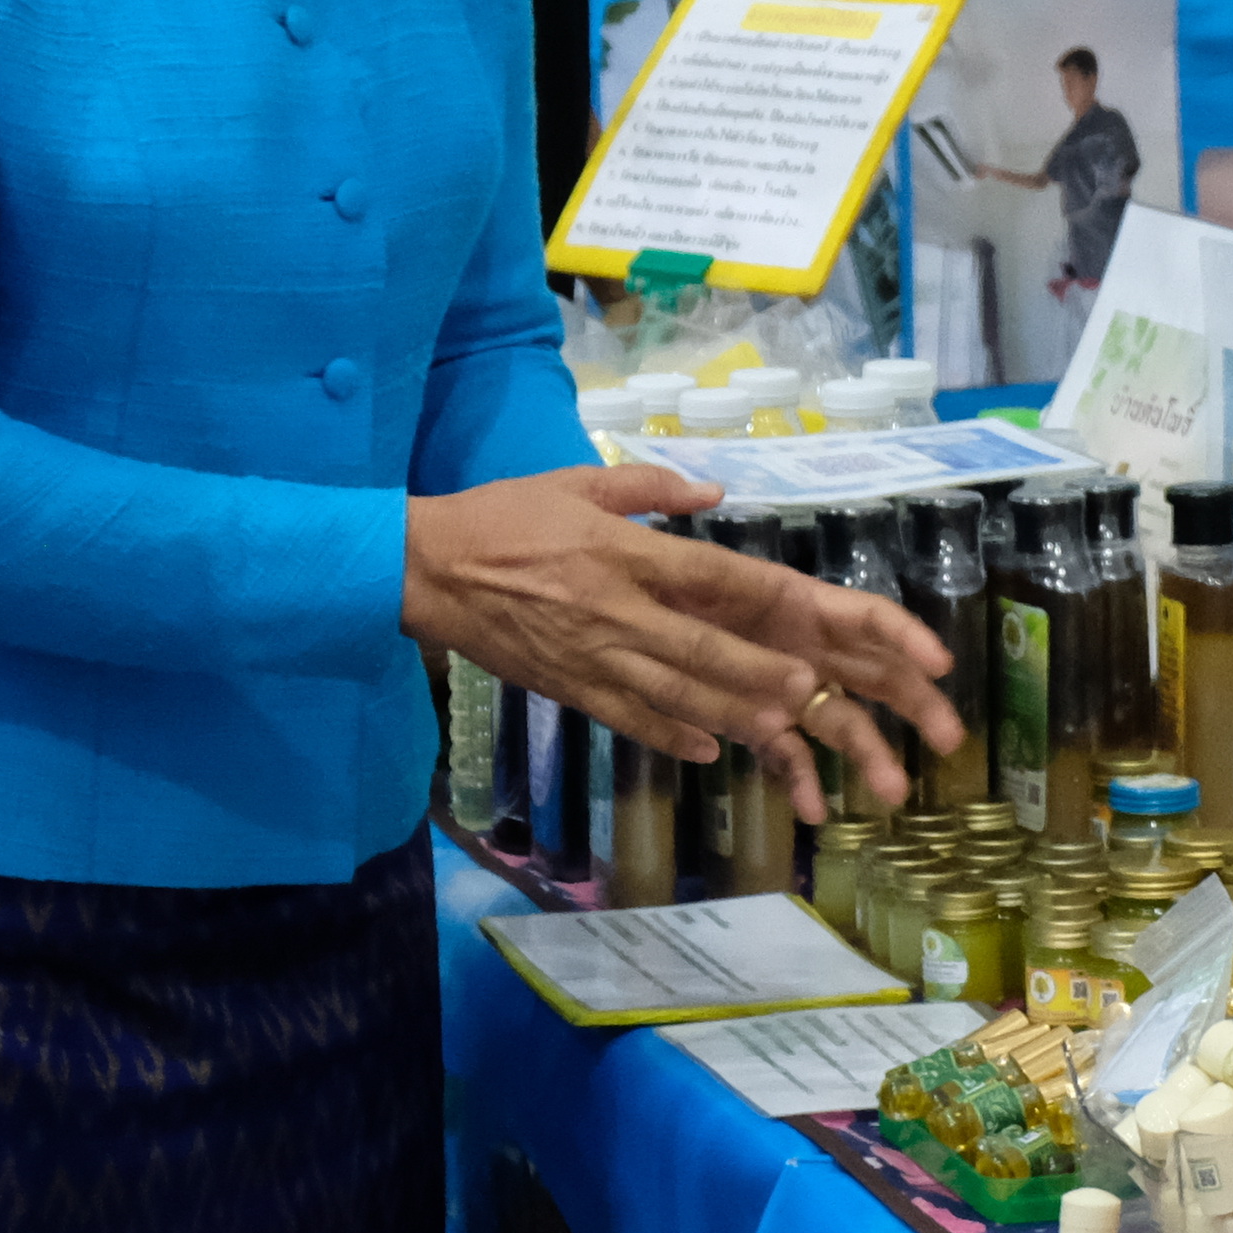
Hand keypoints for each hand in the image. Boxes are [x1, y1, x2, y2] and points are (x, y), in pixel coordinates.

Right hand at [405, 462, 958, 818]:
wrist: (427, 569)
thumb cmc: (503, 517)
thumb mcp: (576, 482)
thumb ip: (650, 486)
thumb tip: (714, 491)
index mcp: (620, 552)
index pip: (704, 576)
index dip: (757, 598)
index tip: (805, 611)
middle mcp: (613, 609)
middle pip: (697, 648)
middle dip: (754, 673)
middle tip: (806, 690)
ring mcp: (589, 655)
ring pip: (670, 692)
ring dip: (725, 712)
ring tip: (775, 728)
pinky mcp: (566, 687)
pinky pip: (625, 717)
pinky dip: (667, 735)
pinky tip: (704, 750)